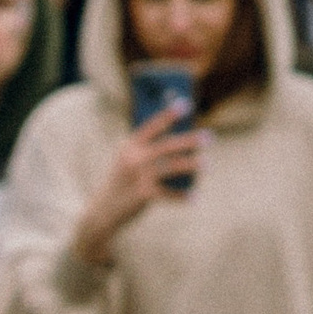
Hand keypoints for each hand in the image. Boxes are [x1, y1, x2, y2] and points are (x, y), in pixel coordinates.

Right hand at [73, 103, 198, 263]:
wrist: (103, 210)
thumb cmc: (123, 181)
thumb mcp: (130, 161)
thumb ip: (151, 151)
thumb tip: (186, 143)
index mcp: (129, 146)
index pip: (152, 126)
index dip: (169, 115)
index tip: (186, 104)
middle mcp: (133, 158)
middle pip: (166, 146)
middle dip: (188, 141)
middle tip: (208, 137)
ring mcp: (137, 176)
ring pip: (170, 168)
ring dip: (190, 165)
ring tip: (207, 164)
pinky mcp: (142, 195)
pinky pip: (168, 194)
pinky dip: (181, 196)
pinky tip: (194, 197)